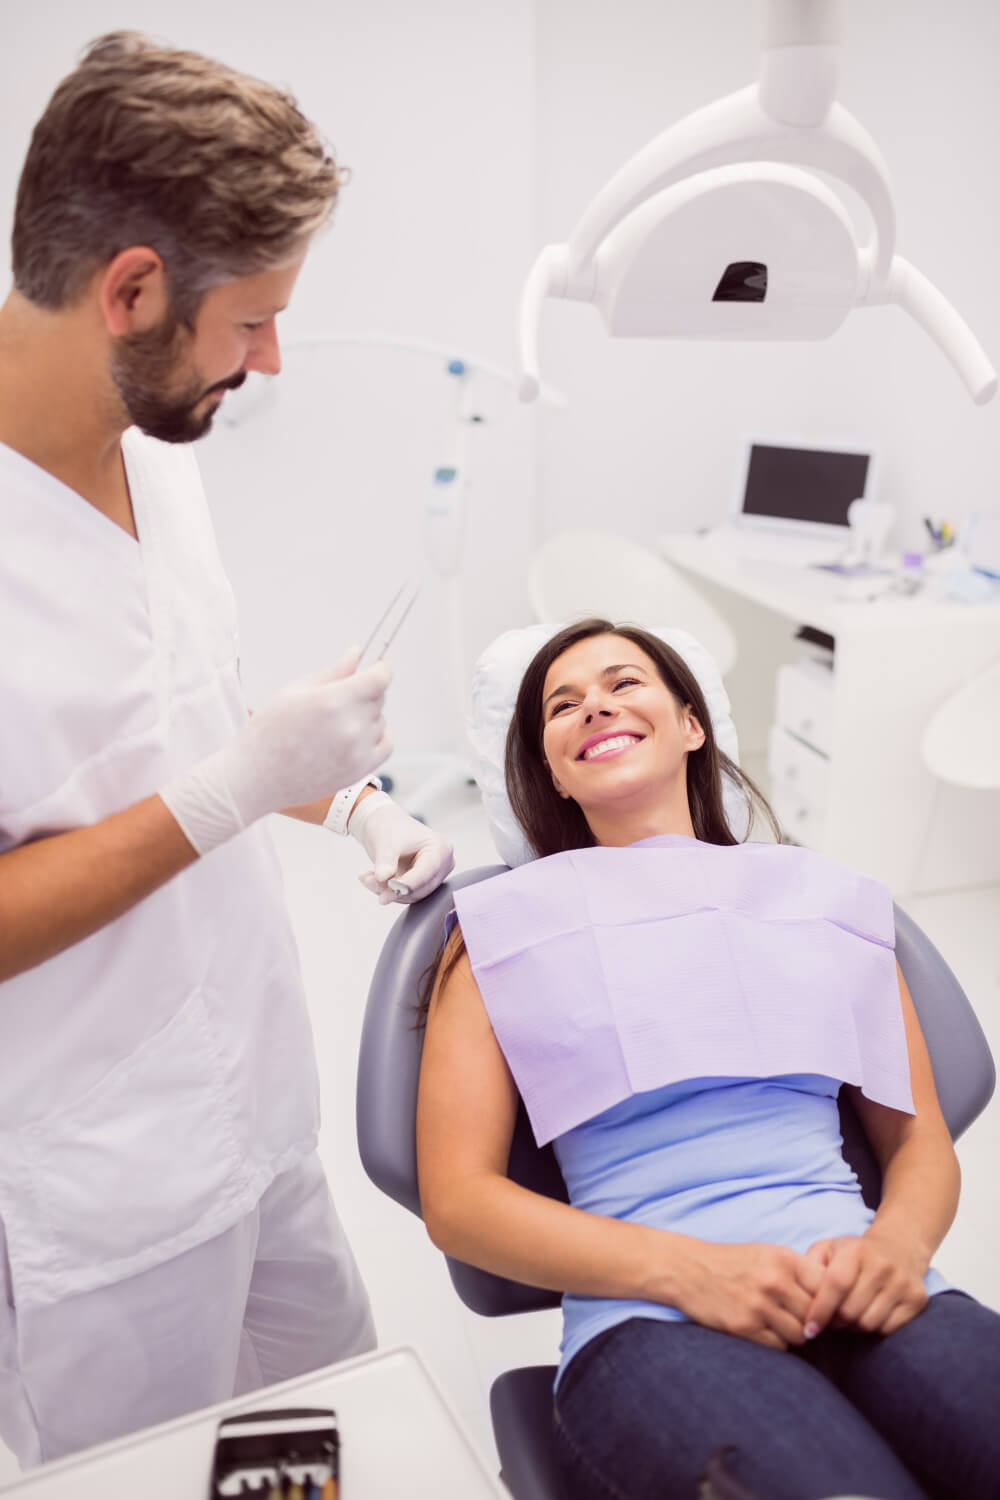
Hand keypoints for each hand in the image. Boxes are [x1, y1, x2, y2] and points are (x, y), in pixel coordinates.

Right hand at [161, 649, 391, 853]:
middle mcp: (349, 727)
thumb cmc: (267, 732)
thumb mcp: (295, 691)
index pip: (379, 678)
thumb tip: (357, 653)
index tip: (377, 666)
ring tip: (333, 723)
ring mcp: (356, 752)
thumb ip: (334, 671)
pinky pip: (385, 744)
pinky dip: (377, 736)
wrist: (255, 778)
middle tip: (338, 698)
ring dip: (366, 715)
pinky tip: (356, 734)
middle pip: (378, 697)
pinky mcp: (359, 771)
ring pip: (380, 720)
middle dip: (365, 691)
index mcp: (331, 701)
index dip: (381, 669)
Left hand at [349, 793, 454, 902]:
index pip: (427, 872)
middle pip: (421, 888)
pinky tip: (372, 879)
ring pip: (411, 895)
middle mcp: (442, 864)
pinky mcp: (422, 885)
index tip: (389, 888)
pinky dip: (387, 891)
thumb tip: (383, 877)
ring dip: (386, 890)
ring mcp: (433, 876)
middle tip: (368, 880)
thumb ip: (385, 859)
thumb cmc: (389, 826)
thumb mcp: (385, 840)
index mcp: (440, 848)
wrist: (385, 826)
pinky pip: (405, 896)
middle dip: (392, 888)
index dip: (408, 883)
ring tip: (367, 877)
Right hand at [674, 1241, 823, 1350]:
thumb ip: (799, 1271)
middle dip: (813, 1321)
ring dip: (794, 1334)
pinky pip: (778, 1346)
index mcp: (784, 1259)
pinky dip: (776, 1342)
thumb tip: (834, 1297)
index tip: (826, 1308)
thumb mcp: (767, 1253)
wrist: (687, 1269)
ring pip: (800, 1335)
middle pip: (816, 1315)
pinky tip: (764, 1330)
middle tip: (803, 1320)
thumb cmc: (733, 1262)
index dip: (831, 1301)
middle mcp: (774, 1281)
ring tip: (780, 1323)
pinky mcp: (744, 1327)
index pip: (828, 1287)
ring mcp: (759, 1306)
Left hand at [802, 1233, 928, 1338]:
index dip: (820, 1310)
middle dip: (836, 1321)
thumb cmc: (855, 1253)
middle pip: (851, 1311)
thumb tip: (797, 1294)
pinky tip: (868, 1315)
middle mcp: (882, 1265)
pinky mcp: (917, 1299)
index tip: (809, 1329)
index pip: (835, 1285)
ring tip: (849, 1316)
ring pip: (869, 1323)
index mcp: (856, 1251)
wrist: (900, 1247)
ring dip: (854, 1327)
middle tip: (831, 1319)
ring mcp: (902, 1283)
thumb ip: (809, 1266)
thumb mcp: (829, 1249)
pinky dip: (874, 1329)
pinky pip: (888, 1329)